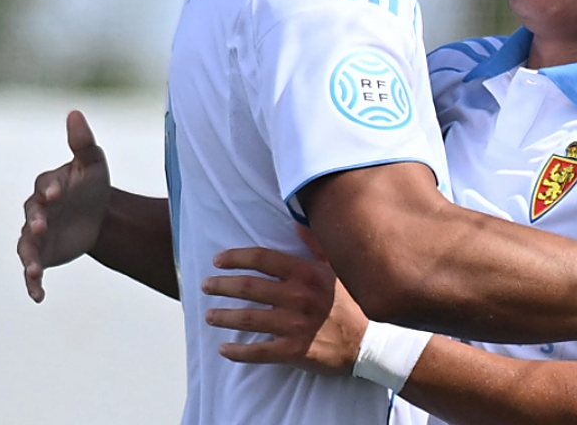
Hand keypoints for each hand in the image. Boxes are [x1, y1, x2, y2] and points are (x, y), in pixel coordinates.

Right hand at [17, 110, 110, 302]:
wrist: (98, 215)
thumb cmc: (92, 184)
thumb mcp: (94, 163)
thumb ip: (83, 142)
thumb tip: (74, 113)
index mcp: (49, 186)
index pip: (45, 185)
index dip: (49, 189)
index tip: (56, 192)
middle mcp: (36, 210)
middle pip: (30, 215)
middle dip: (34, 221)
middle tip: (40, 226)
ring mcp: (36, 234)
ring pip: (26, 246)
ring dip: (28, 256)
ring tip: (33, 269)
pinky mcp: (42, 255)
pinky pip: (32, 270)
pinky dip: (32, 283)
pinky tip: (38, 296)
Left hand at [202, 241, 366, 374]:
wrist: (370, 341)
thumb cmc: (351, 302)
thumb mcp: (336, 269)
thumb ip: (315, 246)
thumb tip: (297, 224)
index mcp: (306, 273)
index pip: (263, 259)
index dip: (236, 258)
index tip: (218, 260)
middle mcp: (297, 297)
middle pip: (249, 287)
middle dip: (222, 285)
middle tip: (206, 286)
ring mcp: (294, 325)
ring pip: (248, 319)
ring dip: (224, 316)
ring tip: (210, 315)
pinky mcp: (294, 351)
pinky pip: (259, 352)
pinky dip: (238, 351)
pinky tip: (224, 349)